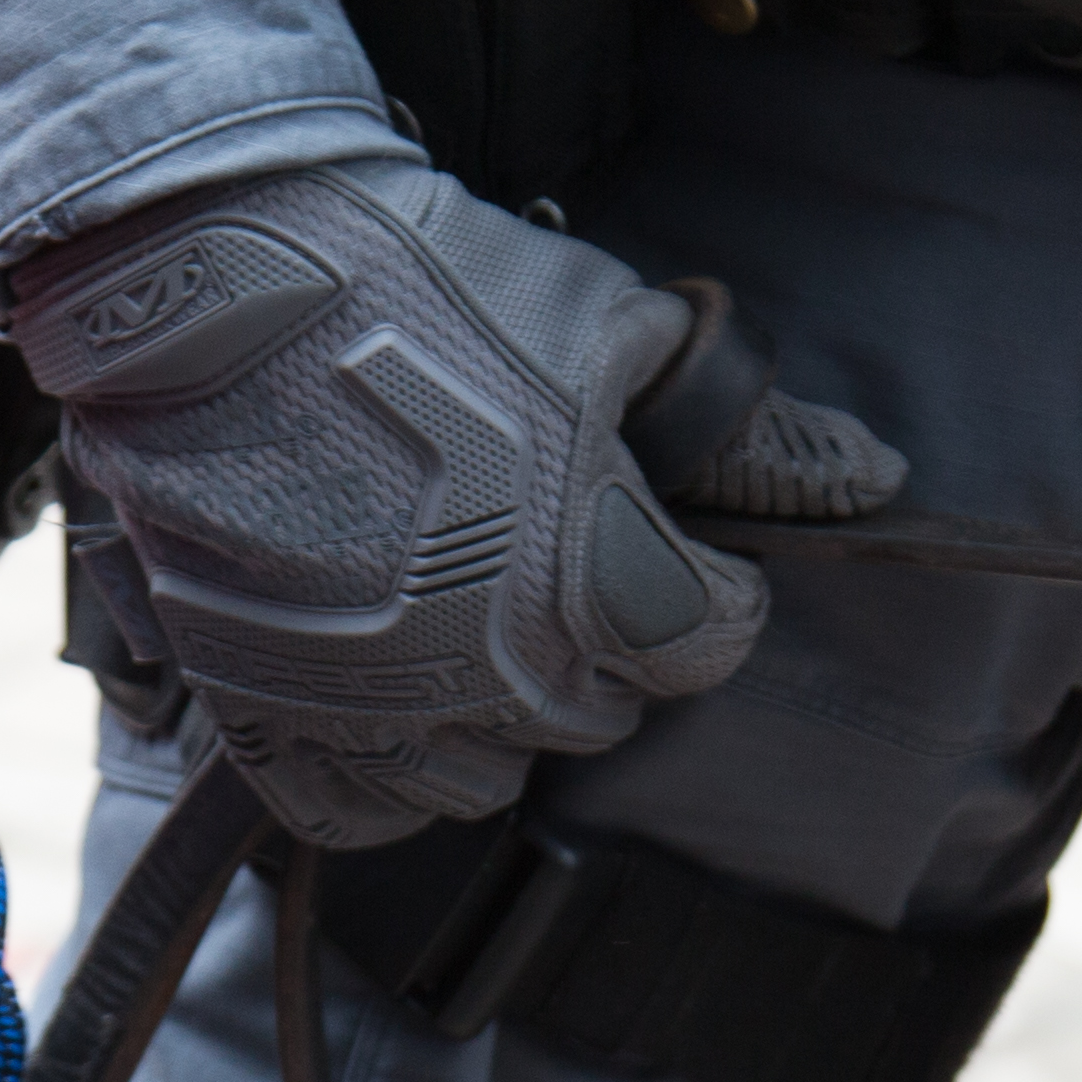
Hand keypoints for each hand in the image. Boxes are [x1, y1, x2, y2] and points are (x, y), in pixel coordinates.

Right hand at [8, 159, 900, 850]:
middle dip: (607, 653)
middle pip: (597, 722)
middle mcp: (482, 670)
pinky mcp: (258, 712)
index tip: (692, 557)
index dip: (713, 594)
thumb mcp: (612, 328)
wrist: (206, 270)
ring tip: (475, 625)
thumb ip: (745, 429)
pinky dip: (383, 775)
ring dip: (497, 718)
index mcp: (587, 580)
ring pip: (481, 780)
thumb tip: (875, 481)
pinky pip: (353, 811)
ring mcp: (365, 704)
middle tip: (568, 568)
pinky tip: (391, 699)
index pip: (704, 646)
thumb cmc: (421, 279)